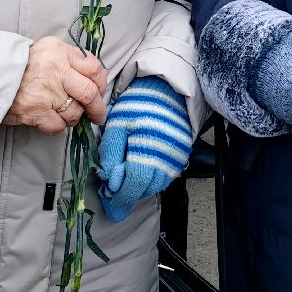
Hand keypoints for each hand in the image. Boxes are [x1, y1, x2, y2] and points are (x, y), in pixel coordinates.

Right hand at [2, 37, 107, 135]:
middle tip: (97, 115)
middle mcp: (55, 70)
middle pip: (89, 93)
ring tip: (64, 113)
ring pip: (75, 112)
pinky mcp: (35, 112)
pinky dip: (59, 127)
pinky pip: (58, 126)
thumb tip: (98, 77)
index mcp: (60, 52)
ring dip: (73, 117)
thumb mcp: (49, 50)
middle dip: (97, 108)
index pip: (94, 68)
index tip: (100, 92)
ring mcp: (46, 92)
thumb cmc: (22, 65)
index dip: (101, 84)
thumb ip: (72, 59)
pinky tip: (52, 120)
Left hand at [96, 77, 193, 221]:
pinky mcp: (181, 158)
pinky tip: (141, 172)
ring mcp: (176, 158)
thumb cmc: (137, 107)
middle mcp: (166, 156)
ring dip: (139, 188)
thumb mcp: (115, 127)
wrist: (165, 92)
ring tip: (127, 179)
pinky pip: (165, 178)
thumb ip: (110, 156)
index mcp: (147, 147)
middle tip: (114, 192)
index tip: (109, 199)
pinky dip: (151, 180)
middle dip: (127, 194)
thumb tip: (110, 185)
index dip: (119, 195)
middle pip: (145, 189)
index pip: (134, 183)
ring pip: (156, 186)